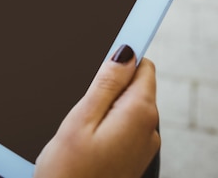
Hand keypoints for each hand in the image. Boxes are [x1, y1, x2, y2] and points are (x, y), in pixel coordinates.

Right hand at [34, 45, 159, 177]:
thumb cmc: (68, 174)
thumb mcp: (80, 120)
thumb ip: (106, 83)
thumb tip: (124, 52)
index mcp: (138, 113)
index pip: (144, 65)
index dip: (123, 55)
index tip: (105, 54)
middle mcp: (149, 128)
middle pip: (137, 84)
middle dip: (110, 81)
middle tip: (80, 98)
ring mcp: (143, 145)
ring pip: (129, 104)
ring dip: (107, 103)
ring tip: (79, 121)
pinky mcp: (133, 156)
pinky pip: (126, 124)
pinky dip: (109, 121)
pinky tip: (86, 135)